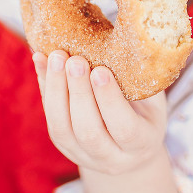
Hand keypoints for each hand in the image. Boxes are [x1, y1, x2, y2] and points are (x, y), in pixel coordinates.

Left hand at [33, 50, 167, 175]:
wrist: (129, 146)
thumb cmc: (145, 111)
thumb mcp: (152, 98)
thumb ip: (141, 76)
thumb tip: (128, 35)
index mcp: (142, 144)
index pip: (124, 128)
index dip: (110, 100)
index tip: (101, 70)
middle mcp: (112, 157)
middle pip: (88, 130)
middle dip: (79, 92)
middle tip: (75, 59)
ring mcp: (83, 155)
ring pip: (62, 128)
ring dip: (56, 89)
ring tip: (56, 56)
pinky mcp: (63, 145)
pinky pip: (50, 118)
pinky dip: (45, 87)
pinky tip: (40, 59)